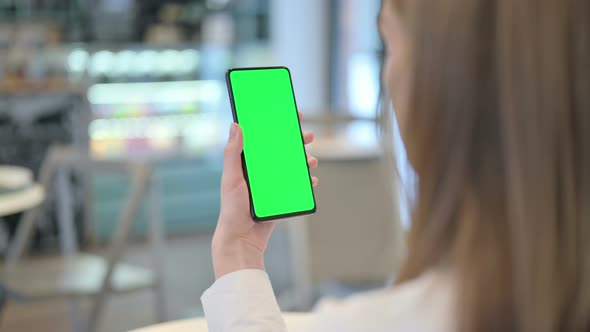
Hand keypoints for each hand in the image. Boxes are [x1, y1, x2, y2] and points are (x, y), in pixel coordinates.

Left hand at [212, 112, 317, 278]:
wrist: (241, 238)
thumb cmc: (232, 208)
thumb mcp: (231, 178)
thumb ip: (232, 153)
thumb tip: (235, 125)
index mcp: (247, 163)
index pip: (262, 138)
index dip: (275, 125)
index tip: (289, 115)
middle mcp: (260, 171)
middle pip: (281, 150)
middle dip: (296, 141)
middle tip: (308, 136)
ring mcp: (271, 184)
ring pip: (291, 166)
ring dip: (304, 160)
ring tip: (311, 160)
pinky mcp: (279, 197)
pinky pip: (295, 185)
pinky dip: (305, 181)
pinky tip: (311, 179)